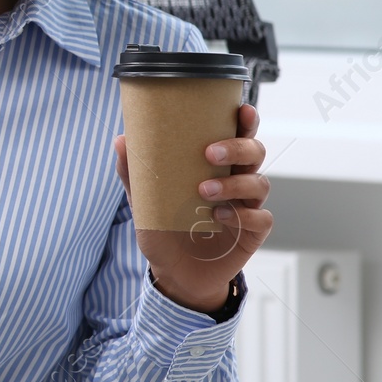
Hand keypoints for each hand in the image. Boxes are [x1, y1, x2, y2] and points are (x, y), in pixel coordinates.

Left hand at [115, 102, 272, 313]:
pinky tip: (219, 216)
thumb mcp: (143, 200)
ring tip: (203, 191)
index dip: (245, 121)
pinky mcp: (253, 233)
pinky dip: (242, 214)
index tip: (240, 109)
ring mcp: (247, 206)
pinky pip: (260, 218)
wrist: (174, 272)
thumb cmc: (163, 228)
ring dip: (233, 183)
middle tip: (209, 153)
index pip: (237, 135)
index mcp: (216, 166)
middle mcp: (237, 180)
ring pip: (259, 183)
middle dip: (238, 147)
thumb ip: (134, 172)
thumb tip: (120, 139)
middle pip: (255, 153)